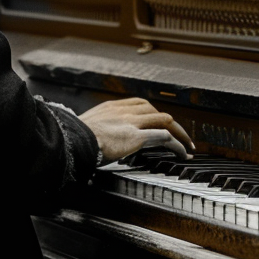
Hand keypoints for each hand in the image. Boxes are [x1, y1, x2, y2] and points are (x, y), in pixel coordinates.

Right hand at [78, 97, 193, 162]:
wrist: (72, 138)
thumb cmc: (74, 137)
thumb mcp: (86, 125)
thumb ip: (97, 127)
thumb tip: (94, 137)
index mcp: (112, 107)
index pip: (140, 104)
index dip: (153, 114)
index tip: (159, 123)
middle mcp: (124, 111)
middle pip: (155, 111)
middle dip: (170, 122)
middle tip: (179, 134)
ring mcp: (131, 122)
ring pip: (165, 121)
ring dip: (179, 133)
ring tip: (187, 145)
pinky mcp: (136, 137)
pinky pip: (164, 138)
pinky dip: (177, 145)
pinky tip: (182, 154)